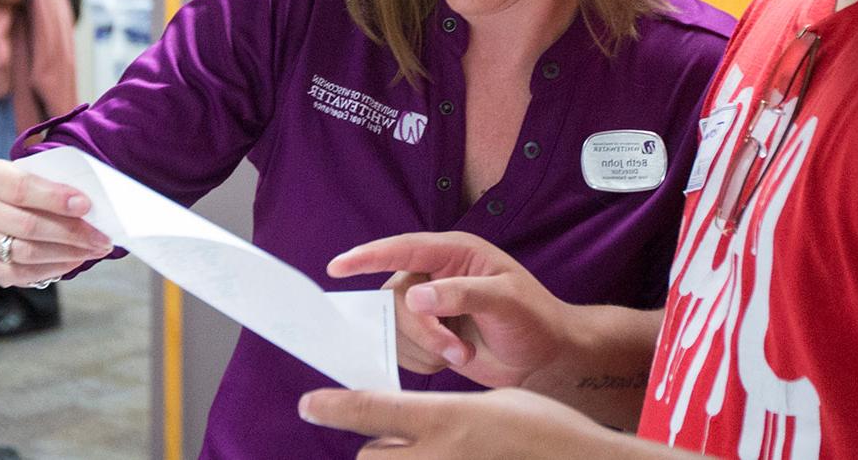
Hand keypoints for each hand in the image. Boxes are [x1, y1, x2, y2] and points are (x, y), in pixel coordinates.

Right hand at [0, 158, 111, 285]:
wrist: (2, 207)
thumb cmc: (29, 189)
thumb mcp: (36, 175)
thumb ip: (56, 184)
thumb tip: (91, 208)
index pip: (22, 188)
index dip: (55, 198)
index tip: (86, 205)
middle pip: (28, 225)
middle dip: (71, 233)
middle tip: (102, 238)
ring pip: (27, 252)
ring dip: (67, 253)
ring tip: (94, 250)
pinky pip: (21, 274)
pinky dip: (52, 269)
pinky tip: (75, 261)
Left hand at [299, 388, 634, 458]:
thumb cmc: (548, 431)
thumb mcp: (494, 403)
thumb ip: (445, 412)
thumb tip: (413, 421)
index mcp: (447, 417)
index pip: (370, 409)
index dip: (332, 407)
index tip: (308, 405)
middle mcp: (438, 456)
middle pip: (369, 456)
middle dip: (377, 448)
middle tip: (403, 442)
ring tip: (427, 456)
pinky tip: (451, 458)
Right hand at [330, 232, 572, 388]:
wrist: (545, 357)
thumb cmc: (534, 320)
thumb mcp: (506, 301)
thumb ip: (461, 294)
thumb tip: (415, 297)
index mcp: (455, 252)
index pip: (404, 248)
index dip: (368, 256)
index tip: (337, 267)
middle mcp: (435, 274)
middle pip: (395, 298)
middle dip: (422, 331)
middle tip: (457, 350)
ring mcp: (429, 305)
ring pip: (395, 327)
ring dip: (425, 349)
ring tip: (462, 355)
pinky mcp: (426, 334)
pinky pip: (401, 347)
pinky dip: (423, 361)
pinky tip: (452, 359)